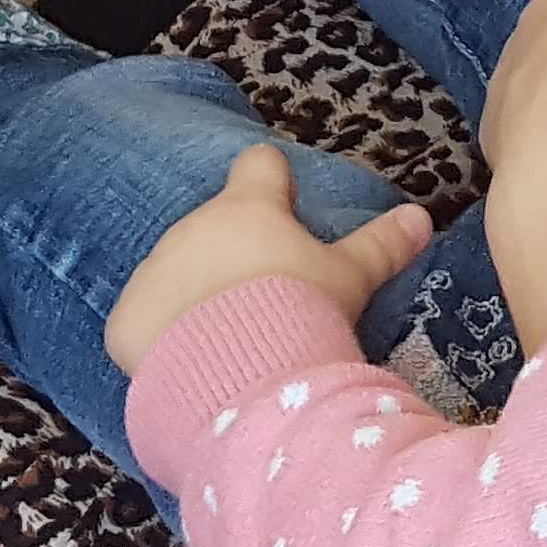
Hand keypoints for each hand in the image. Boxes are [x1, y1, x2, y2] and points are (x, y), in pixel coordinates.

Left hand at [108, 144, 436, 372]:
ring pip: (174, 272)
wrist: (240, 379)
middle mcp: (192, 228)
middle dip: (234, 256)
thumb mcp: (350, 279)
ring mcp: (154, 272)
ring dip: (195, 295)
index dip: (272, 182)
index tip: (283, 200)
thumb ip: (381, 245)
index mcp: (248, 208)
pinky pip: (142, 322)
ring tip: (228, 340)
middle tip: (266, 300)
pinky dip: (160, 338)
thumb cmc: (301, 312)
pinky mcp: (125, 321)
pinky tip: (190, 366)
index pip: (258, 167)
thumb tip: (421, 215)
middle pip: (214, 229)